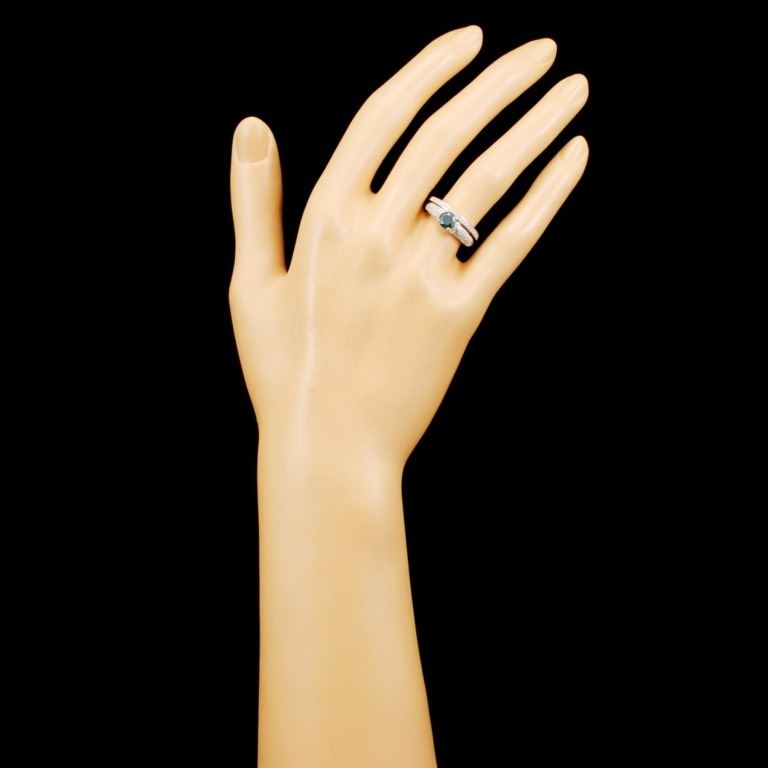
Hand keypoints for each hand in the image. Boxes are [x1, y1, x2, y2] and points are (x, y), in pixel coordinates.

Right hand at [230, 26, 587, 464]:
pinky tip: (575, 157)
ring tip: (575, 87)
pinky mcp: (459, 315)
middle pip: (445, 134)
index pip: (384, 117)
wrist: (327, 447)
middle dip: (499, 81)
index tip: (471, 38)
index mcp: (325, 220)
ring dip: (535, 124)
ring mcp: (420, 275)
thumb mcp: (251, 284)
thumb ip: (253, 202)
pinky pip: (510, 242)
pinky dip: (547, 196)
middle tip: (543, 49)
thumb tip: (252, 124)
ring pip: (487, 179)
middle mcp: (376, 236)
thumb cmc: (284, 371)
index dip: (430, 68)